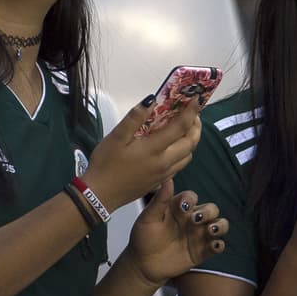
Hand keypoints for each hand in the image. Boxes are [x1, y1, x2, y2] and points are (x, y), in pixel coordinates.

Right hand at [82, 97, 201, 211]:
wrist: (100, 195)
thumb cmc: (106, 164)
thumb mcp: (116, 137)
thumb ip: (134, 118)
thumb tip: (152, 100)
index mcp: (154, 149)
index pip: (181, 127)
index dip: (191, 112)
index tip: (196, 99)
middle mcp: (164, 162)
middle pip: (191, 143)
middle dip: (196, 126)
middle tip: (193, 113)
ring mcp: (164, 174)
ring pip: (188, 156)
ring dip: (191, 140)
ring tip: (185, 128)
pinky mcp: (160, 182)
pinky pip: (180, 166)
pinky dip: (183, 153)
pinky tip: (173, 147)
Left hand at [122, 179, 227, 286]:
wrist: (142, 264)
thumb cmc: (143, 238)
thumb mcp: (148, 218)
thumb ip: (160, 199)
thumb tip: (168, 179)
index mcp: (179, 208)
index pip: (191, 197)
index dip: (190, 200)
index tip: (183, 207)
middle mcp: (192, 219)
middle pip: (210, 209)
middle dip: (208, 212)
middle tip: (196, 219)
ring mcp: (198, 235)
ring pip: (219, 225)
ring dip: (220, 225)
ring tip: (211, 229)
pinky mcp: (202, 251)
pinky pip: (217, 246)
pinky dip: (219, 245)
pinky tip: (213, 246)